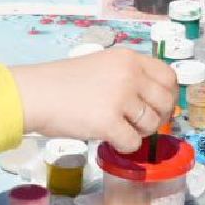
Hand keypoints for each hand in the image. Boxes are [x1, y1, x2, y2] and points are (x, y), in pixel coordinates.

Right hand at [10, 48, 177, 151]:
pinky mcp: (109, 122)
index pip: (168, 76)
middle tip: (140, 124)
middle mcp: (129, 74)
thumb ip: (128, 76)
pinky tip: (109, 139)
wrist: (36, 93)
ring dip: (139, 132)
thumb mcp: (102, 65)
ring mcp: (120, 98)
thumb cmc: (63, 82)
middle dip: (158, 117)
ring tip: (119, 129)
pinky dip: (124, 146)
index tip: (157, 106)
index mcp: (128, 58)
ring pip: (151, 124)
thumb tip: (153, 100)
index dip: (167, 95)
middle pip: (165, 101)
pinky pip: (133, 142)